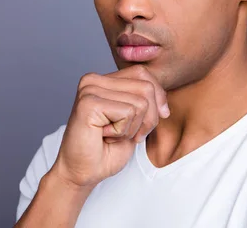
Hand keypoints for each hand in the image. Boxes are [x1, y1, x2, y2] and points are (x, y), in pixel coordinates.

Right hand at [50, 65, 169, 188]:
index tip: (153, 120)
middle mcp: (93, 80)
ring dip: (133, 128)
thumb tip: (164, 102)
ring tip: (112, 136)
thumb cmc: (106, 150)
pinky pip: (128, 112)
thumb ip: (146, 102)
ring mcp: (89, 89)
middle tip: (127, 134)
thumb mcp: (135, 122)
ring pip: (140, 102)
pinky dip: (122, 132)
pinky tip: (104, 136)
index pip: (143, 74)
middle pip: (146, 87)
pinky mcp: (88, 102)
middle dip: (148, 118)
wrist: (82, 173)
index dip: (157, 98)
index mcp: (103, 80)